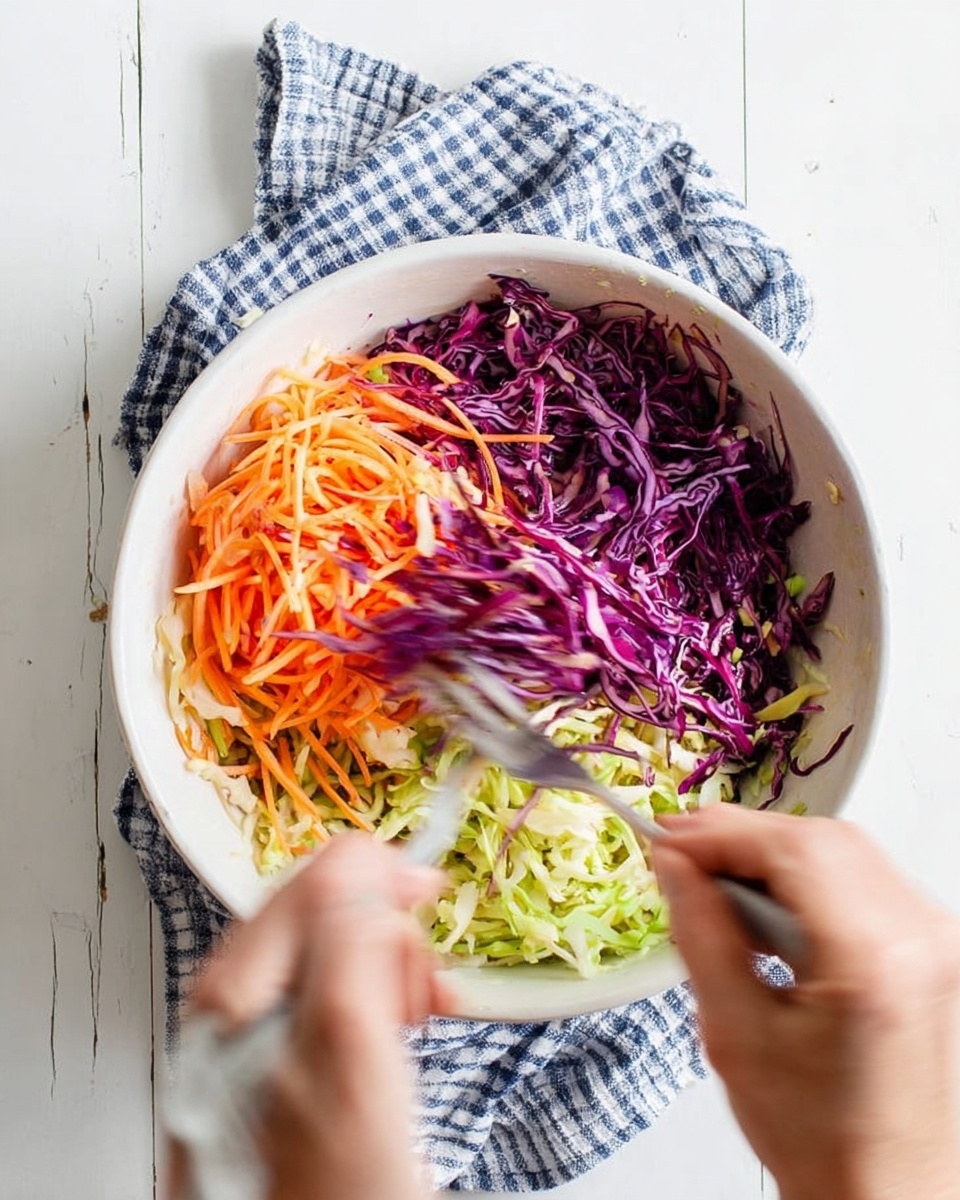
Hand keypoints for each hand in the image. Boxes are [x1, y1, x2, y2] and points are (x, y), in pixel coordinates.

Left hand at [171, 836, 449, 1199]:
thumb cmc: (315, 1194)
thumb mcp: (345, 1054)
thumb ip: (351, 945)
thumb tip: (366, 864)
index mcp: (244, 982)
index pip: (321, 872)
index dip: (385, 873)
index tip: (431, 897)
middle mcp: (241, 997)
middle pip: (330, 905)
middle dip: (392, 928)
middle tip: (424, 985)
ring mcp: (259, 1030)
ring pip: (341, 949)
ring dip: (393, 967)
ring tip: (421, 1014)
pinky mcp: (283, 1062)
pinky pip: (340, 996)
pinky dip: (383, 1002)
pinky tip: (406, 1033)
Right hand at [655, 806, 959, 1199]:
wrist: (883, 1190)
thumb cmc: (818, 1136)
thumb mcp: (734, 1032)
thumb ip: (701, 932)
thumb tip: (675, 864)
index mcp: (873, 961)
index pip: (791, 850)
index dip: (721, 833)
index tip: (668, 837)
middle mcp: (918, 940)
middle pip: (820, 840)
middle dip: (744, 838)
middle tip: (682, 854)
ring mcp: (932, 941)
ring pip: (842, 850)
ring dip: (773, 854)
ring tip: (715, 881)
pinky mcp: (929, 947)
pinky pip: (862, 877)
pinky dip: (806, 877)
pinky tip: (764, 904)